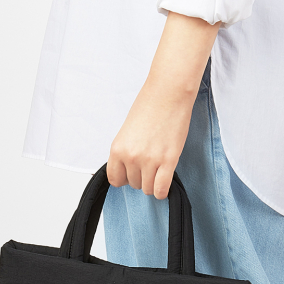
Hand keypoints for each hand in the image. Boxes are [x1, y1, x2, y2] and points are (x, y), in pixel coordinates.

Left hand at [105, 11, 220, 198]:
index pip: (115, 180)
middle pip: (133, 184)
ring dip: (153, 182)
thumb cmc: (149, 106)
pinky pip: (160, 190)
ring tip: (158, 168)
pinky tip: (164, 181)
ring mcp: (149, 160)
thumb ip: (126, 153)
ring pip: (147, 189)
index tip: (132, 172)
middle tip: (149, 161)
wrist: (168, 93)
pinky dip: (162, 191)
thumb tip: (130, 171)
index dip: (125, 178)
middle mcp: (131, 157)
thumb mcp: (127, 131)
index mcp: (117, 149)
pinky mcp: (168, 161)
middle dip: (141, 176)